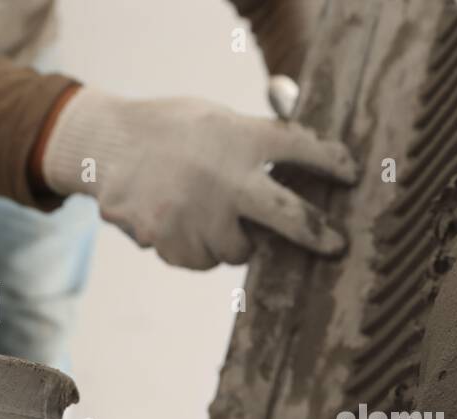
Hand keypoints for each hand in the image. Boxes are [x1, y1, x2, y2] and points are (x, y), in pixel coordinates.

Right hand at [40, 88, 358, 268]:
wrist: (104, 146)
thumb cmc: (172, 132)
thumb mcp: (216, 120)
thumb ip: (257, 139)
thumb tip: (313, 150)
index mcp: (238, 139)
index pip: (298, 148)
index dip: (329, 162)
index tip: (352, 174)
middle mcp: (222, 178)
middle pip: (287, 217)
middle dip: (317, 234)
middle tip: (336, 245)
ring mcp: (195, 214)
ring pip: (236, 251)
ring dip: (230, 238)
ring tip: (203, 208)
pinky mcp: (169, 241)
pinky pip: (200, 260)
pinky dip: (194, 246)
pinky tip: (175, 218)